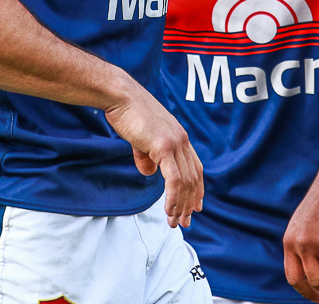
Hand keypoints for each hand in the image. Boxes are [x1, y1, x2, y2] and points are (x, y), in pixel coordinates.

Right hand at [105, 89, 203, 227]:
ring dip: (180, 205)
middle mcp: (182, 140)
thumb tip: (150, 173)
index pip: (195, 168)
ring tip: (174, 222)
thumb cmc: (127, 114)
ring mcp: (175, 143)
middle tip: (185, 222)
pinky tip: (168, 210)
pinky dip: (173, 197)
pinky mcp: (164, 146)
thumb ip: (148, 156)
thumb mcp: (141, 139)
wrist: (120, 96)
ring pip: (185, 182)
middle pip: (193, 178)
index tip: (196, 207)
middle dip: (190, 203)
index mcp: (180, 137)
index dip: (197, 188)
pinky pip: (173, 179)